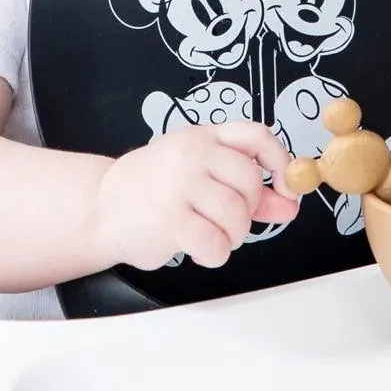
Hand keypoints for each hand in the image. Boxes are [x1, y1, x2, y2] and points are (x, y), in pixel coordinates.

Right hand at [92, 121, 298, 271]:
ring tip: (213, 233)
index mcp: (204, 137)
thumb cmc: (152, 188)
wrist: (101, 207)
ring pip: (237, 215)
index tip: (284, 186)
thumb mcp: (199, 174)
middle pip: (250, 181)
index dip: (279, 162)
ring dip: (233, 235)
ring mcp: (181, 186)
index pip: (257, 136)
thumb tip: (289, 203)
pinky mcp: (171, 220)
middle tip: (231, 219)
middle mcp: (194, 155)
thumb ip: (246, 188)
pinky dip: (215, 253)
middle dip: (249, 209)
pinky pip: (216, 244)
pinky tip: (201, 247)